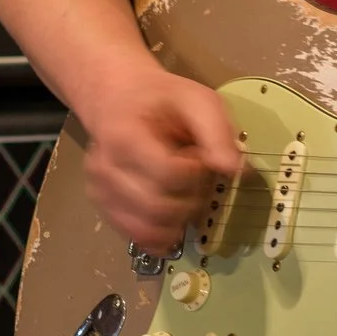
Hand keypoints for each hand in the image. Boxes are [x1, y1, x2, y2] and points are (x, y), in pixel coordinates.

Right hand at [74, 63, 242, 255]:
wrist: (118, 98)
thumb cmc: (161, 100)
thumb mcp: (198, 99)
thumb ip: (217, 131)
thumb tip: (236, 171)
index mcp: (124, 136)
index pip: (167, 175)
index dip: (195, 173)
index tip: (199, 156)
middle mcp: (105, 168)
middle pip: (159, 208)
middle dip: (190, 198)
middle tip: (195, 175)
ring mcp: (100, 191)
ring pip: (149, 229)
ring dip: (179, 219)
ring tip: (182, 191)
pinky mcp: (105, 208)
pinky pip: (138, 237)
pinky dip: (162, 235)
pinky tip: (174, 217)